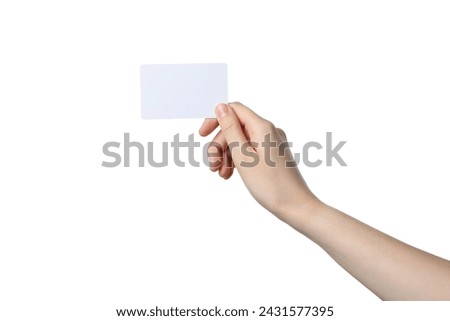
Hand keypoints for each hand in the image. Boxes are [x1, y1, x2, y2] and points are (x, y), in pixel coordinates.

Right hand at [199, 102, 317, 220]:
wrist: (296, 207)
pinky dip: (237, 160)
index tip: (202, 135)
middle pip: (235, 127)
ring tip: (221, 174)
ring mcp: (271, 143)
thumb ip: (230, 129)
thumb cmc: (271, 185)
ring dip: (226, 155)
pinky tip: (230, 175)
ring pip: (240, 141)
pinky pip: (249, 151)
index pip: (234, 110)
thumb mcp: (243, 156)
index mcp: (263, 127)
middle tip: (212, 165)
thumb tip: (221, 106)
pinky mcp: (272, 155)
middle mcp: (269, 131)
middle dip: (219, 145)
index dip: (215, 119)